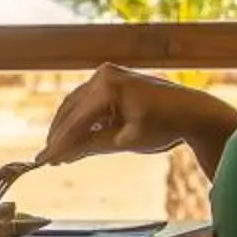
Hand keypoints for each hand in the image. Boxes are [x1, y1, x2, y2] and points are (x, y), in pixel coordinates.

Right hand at [39, 63, 195, 164]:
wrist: (193, 112)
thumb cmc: (164, 125)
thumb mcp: (125, 140)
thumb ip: (91, 146)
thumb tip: (63, 156)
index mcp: (107, 86)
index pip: (75, 121)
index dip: (58, 144)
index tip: (43, 161)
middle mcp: (104, 75)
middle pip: (71, 111)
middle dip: (60, 136)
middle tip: (48, 159)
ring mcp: (108, 75)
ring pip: (77, 106)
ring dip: (68, 129)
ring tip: (59, 152)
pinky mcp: (113, 81)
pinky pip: (90, 102)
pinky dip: (82, 120)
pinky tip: (76, 138)